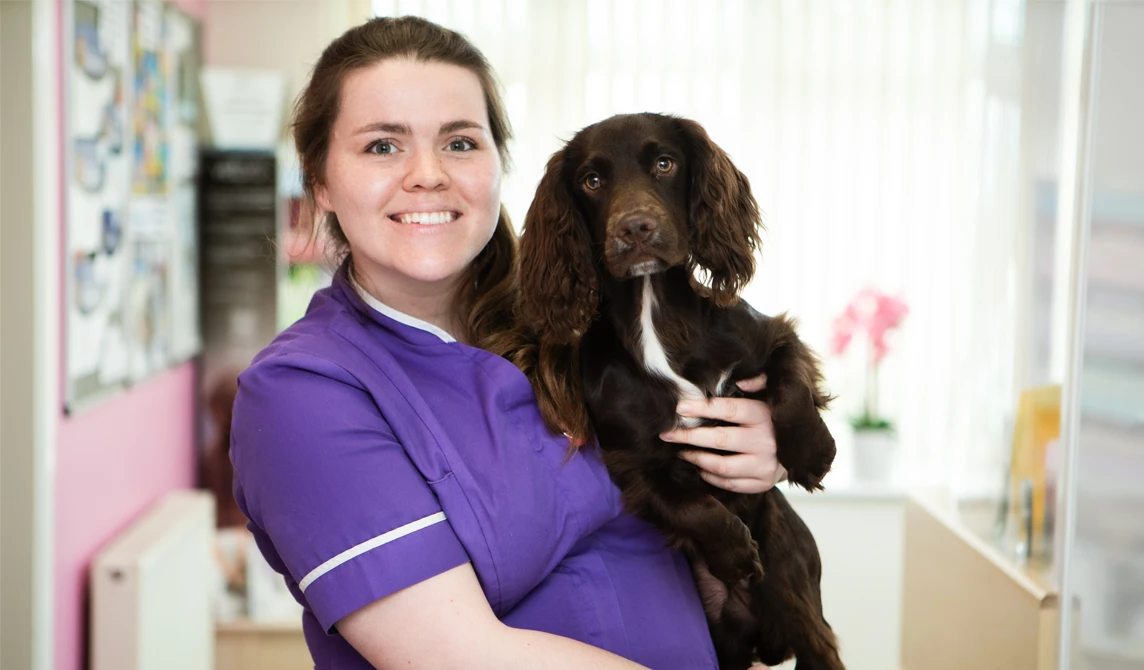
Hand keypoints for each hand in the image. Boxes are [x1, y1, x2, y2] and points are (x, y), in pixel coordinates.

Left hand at [659, 374, 786, 493]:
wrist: (799, 447)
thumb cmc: (774, 416)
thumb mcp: (771, 392)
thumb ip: (758, 381)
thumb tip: (740, 381)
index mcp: (766, 415)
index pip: (730, 410)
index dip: (702, 408)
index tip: (679, 408)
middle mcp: (767, 441)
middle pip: (720, 439)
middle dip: (688, 436)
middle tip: (667, 433)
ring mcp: (765, 465)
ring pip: (722, 466)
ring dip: (696, 458)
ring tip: (680, 451)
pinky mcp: (763, 483)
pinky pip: (730, 483)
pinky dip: (710, 476)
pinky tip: (699, 467)